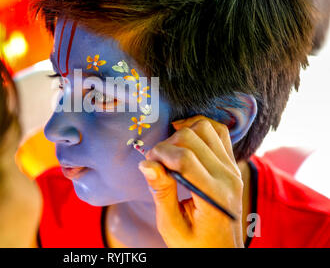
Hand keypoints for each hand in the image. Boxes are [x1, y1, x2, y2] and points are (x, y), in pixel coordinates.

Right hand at [138, 115, 243, 247]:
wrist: (221, 251)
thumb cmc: (195, 244)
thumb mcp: (171, 226)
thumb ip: (161, 192)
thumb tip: (147, 164)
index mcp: (214, 195)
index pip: (183, 158)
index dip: (159, 154)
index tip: (148, 163)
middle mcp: (228, 177)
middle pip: (192, 137)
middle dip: (167, 144)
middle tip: (156, 161)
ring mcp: (233, 168)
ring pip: (206, 128)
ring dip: (182, 134)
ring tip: (170, 151)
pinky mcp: (232, 164)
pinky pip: (219, 132)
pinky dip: (199, 129)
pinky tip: (186, 141)